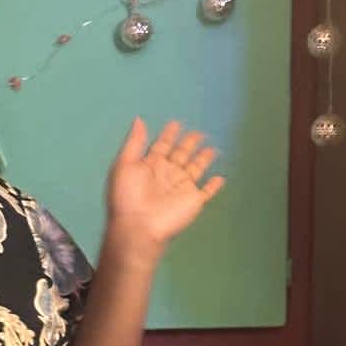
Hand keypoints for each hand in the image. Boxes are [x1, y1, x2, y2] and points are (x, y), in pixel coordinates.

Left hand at [106, 118, 224, 256]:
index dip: (169, 134)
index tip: (176, 123)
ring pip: (196, 168)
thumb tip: (139, 119)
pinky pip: (207, 192)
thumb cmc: (128, 196)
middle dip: (189, 143)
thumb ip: (134, 142)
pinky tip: (221, 178)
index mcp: (150, 165)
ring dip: (203, 159)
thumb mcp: (124, 165)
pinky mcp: (194, 200)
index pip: (162, 145)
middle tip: (198, 132)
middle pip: (181, 154)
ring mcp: (182, 187)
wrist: (138, 226)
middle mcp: (167, 174)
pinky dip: (214, 186)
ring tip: (211, 148)